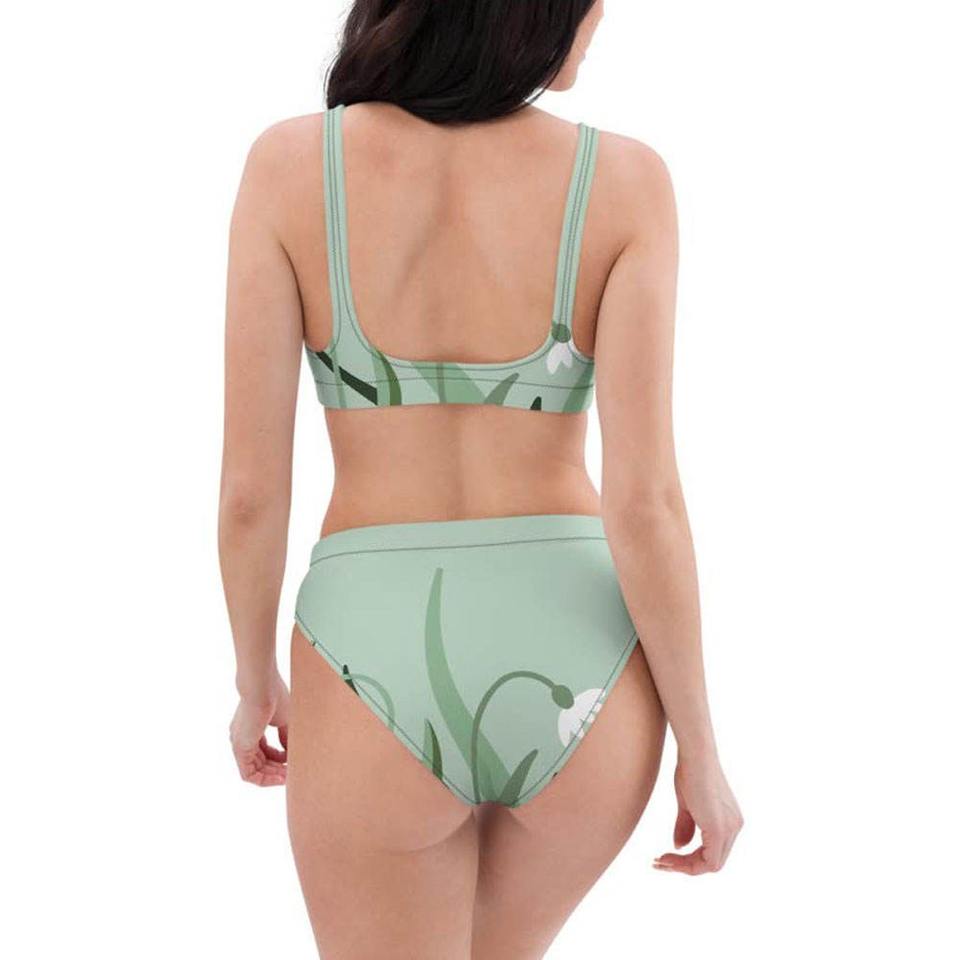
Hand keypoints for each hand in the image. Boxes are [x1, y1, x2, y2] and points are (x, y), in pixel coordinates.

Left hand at [229, 672, 289, 786]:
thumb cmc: (274, 696)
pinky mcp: (239, 748)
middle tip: (293, 772)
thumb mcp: (284, 719)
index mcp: (251, 727)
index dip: (279, 757)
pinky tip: (280, 779)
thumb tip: (290, 753)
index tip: (293, 759)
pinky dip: (264, 779)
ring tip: (289, 777)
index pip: (264, 750)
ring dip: (272, 776)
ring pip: (254, 770)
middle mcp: (243, 737)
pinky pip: (249, 773)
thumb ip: (286, 737)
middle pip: (259, 761)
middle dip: (277, 769)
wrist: (261, 686)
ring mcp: (239, 743)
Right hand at [653, 757, 742, 874]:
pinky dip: (688, 865)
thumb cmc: (689, 770)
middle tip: (659, 862)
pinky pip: (709, 862)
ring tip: (660, 861)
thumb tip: (679, 847)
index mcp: (729, 820)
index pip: (712, 851)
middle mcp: (734, 827)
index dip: (689, 859)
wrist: (695, 755)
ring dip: (684, 867)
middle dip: (684, 866)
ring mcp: (730, 829)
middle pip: (712, 862)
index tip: (665, 856)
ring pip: (711, 865)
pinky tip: (669, 857)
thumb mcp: (687, 804)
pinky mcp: (719, 829)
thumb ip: (686, 826)